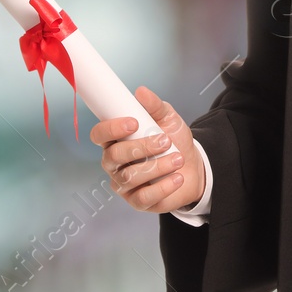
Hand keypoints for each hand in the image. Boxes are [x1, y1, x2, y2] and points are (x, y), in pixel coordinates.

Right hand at [91, 85, 204, 212]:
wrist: (193, 166)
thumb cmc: (174, 141)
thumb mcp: (168, 119)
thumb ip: (155, 106)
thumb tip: (141, 91)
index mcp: (115, 140)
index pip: (98, 134)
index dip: (110, 129)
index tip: (133, 122)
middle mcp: (114, 163)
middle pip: (114, 156)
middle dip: (141, 147)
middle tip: (165, 141)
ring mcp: (124, 184)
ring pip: (129, 177)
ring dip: (157, 166)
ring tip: (178, 159)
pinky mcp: (137, 201)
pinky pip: (143, 197)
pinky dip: (163, 187)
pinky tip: (177, 178)